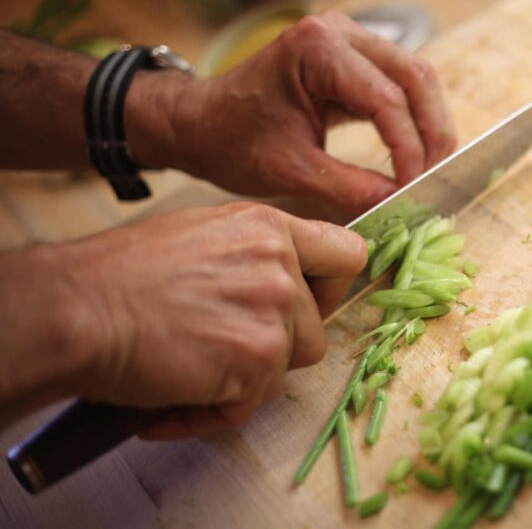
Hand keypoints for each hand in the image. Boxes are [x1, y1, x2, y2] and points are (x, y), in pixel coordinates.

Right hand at [60, 202, 363, 438]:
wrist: (76, 309)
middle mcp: (281, 264)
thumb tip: (279, 283)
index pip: (346, 255)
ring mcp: (275, 311)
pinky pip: (251, 403)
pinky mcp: (259, 357)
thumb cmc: (119, 276)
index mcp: (269, 228)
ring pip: (288, 368)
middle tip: (225, 350)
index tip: (308, 306)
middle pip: (317, 328)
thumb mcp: (200, 236)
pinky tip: (176, 400)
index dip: (330, 289)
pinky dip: (214, 412)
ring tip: (193, 371)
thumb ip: (250, 255)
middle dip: (278, 348)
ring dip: (247, 381)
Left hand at [130, 12, 456, 216]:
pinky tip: (416, 153)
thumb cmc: (231, 141)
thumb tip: (404, 205)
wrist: (198, 122)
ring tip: (430, 169)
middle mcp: (339, 33)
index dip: (409, 148)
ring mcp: (349, 40)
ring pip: (416, 77)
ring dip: (429, 124)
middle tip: (435, 179)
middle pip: (415, 76)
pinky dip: (414, 119)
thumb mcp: (293, 171)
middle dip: (431, 132)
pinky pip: (400, 84)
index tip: (415, 188)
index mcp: (316, 49)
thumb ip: (353, 189)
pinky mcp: (354, 58)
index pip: (386, 99)